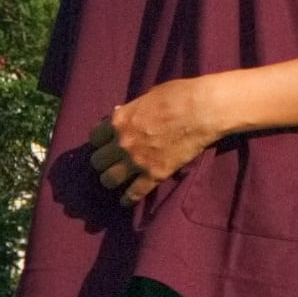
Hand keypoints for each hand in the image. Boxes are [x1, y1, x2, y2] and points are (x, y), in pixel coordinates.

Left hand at [88, 77, 224, 206]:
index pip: (94, 138)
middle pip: (97, 161)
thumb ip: (131, 110)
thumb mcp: (147, 97)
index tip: (105, 143)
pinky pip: (134, 193)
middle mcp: (122, 143)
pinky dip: (128, 198)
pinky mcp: (155, 175)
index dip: (100, 141)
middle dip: (103, 161)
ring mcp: (137, 161)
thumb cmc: (178, 96)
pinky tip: (126, 200)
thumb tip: (120, 115)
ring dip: (111, 179)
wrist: (203, 110)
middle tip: (111, 162)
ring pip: (108, 179)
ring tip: (115, 180)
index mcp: (119, 121)